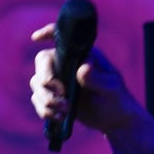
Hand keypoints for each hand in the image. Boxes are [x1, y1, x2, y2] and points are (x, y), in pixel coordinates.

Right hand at [29, 23, 153, 153]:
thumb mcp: (111, 88)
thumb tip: (82, 68)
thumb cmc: (117, 99)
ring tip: (65, 111)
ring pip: (37, 82)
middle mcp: (67, 64)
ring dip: (46, 98)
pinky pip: (38, 99)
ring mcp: (59, 80)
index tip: (36, 38)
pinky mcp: (54, 96)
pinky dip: (44, 109)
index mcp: (82, 55)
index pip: (61, 38)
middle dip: (46, 78)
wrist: (114, 120)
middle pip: (42, 62)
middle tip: (61, 93)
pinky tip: (59, 117)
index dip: (47, 33)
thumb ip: (96, 79)